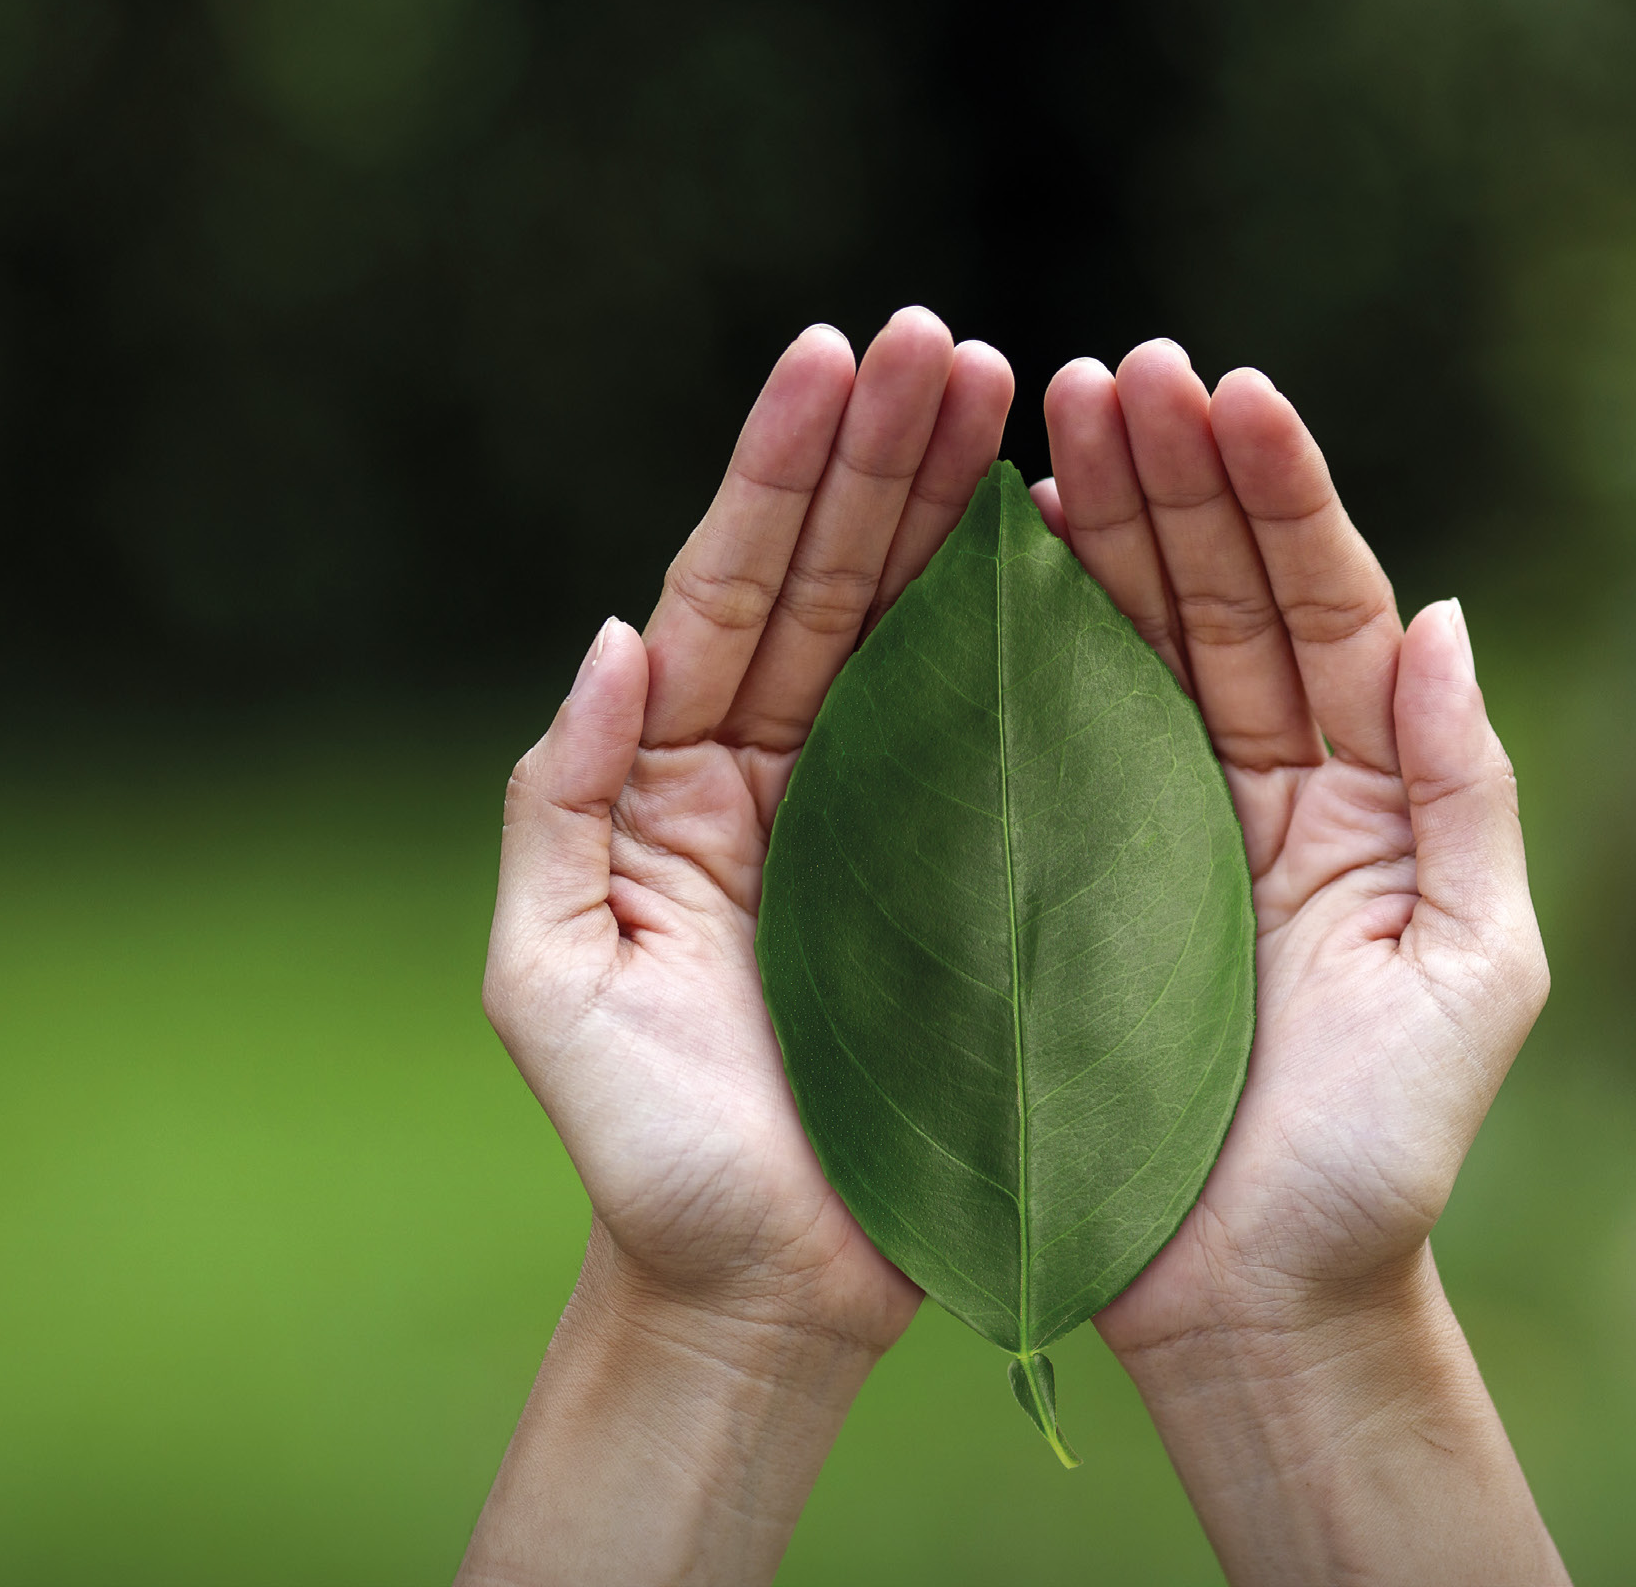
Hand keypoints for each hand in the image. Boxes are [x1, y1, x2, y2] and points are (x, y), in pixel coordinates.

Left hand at [463, 311, 1012, 1585]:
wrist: (758, 1293)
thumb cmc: (646, 1153)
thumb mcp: (555, 983)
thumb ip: (560, 804)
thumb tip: (617, 634)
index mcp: (675, 780)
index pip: (731, 592)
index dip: (784, 473)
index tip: (837, 354)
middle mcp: (778, 772)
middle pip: (837, 580)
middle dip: (888, 453)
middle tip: (950, 341)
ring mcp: (878, 815)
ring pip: (925, 630)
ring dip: (965, 508)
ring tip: (1023, 391)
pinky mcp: (970, 875)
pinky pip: (1008, 732)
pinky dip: (1040, 632)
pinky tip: (1080, 539)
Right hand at [1037, 341, 1562, 1584]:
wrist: (1259, 1305)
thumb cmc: (1380, 1161)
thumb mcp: (1471, 976)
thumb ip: (1468, 795)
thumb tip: (1445, 617)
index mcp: (1368, 795)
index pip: (1325, 607)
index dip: (1275, 496)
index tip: (1224, 386)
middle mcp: (1268, 785)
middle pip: (1220, 597)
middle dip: (1173, 478)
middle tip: (1111, 371)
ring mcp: (1165, 826)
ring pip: (1131, 642)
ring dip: (1095, 526)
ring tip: (1046, 416)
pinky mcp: (1070, 879)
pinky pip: (1047, 736)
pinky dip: (1022, 641)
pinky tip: (988, 554)